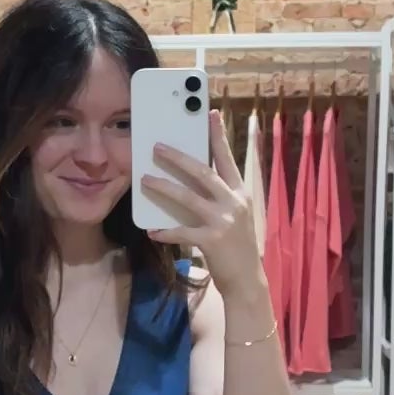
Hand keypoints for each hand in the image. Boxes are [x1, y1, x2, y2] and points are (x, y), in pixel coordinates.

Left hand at [141, 109, 261, 300]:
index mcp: (240, 193)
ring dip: (164, 187)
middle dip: (178, 157)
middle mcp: (234, 203)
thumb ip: (218, 197)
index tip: (210, 113)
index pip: (227, 159)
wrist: (248, 280)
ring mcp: (224, 221)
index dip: (218, 136)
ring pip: (188, 197)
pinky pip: (182, 232)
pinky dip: (165, 231)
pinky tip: (152, 231)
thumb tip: (190, 180)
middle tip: (157, 146)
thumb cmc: (237, 246)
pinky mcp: (212, 241)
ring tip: (145, 179)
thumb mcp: (234, 216)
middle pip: (203, 172)